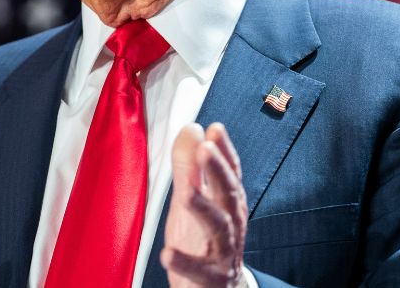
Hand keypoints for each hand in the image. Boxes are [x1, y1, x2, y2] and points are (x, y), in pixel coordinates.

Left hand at [160, 123, 248, 286]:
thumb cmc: (201, 241)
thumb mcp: (192, 201)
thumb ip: (189, 167)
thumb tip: (193, 128)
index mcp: (227, 203)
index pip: (230, 172)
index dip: (224, 150)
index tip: (215, 128)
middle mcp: (232, 224)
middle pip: (229, 194)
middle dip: (218, 171)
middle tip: (206, 148)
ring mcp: (225, 252)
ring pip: (219, 227)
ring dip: (203, 208)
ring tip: (185, 193)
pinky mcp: (213, 278)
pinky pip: (201, 271)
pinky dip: (185, 262)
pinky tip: (167, 254)